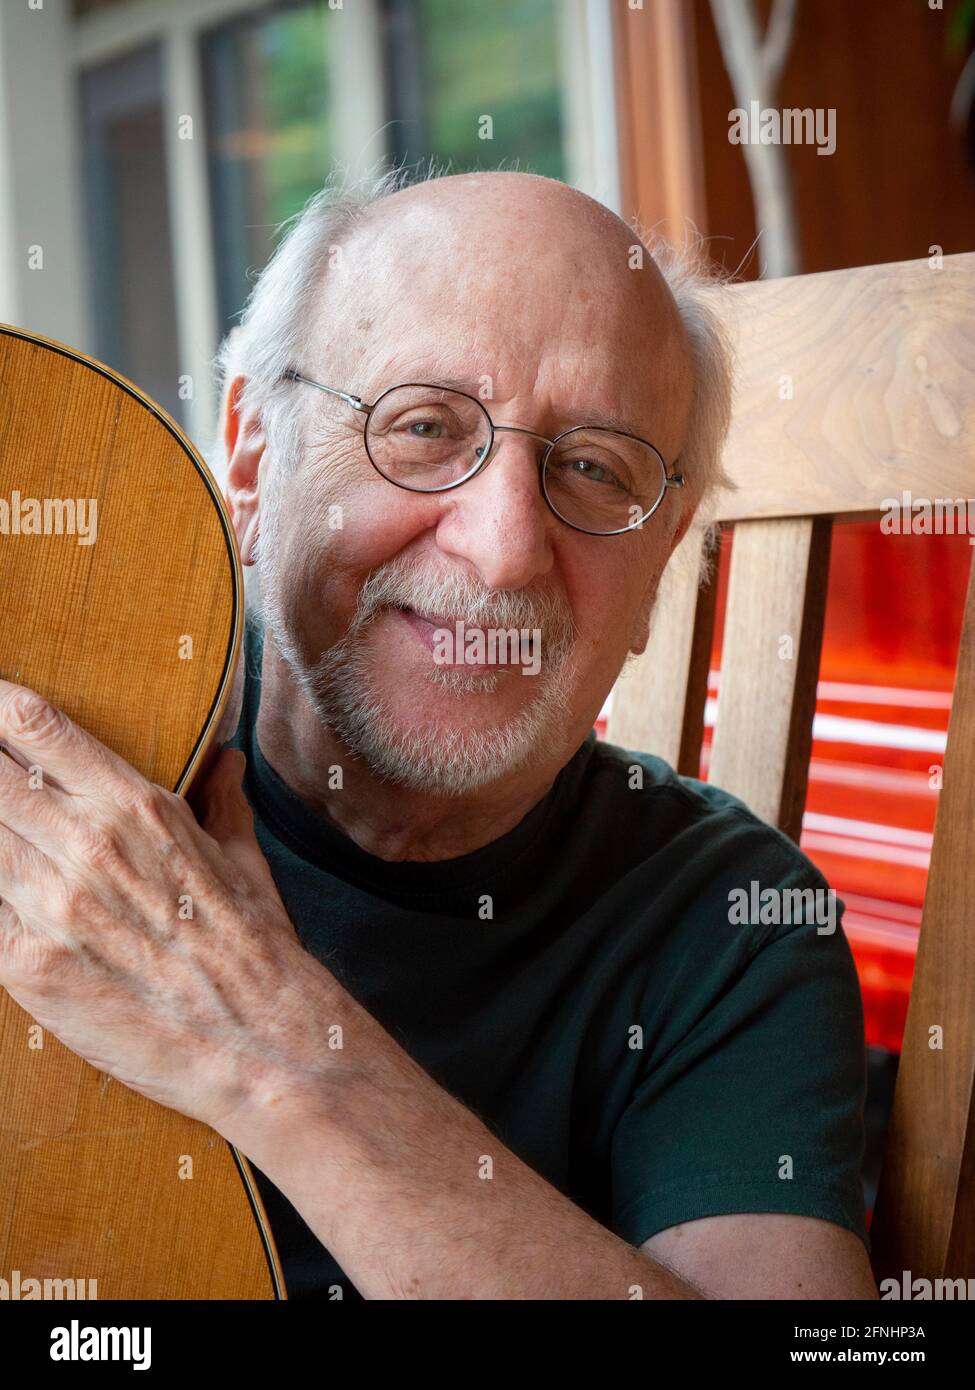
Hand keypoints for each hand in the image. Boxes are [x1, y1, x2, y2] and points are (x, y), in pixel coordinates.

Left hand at [0, 679, 324, 1138]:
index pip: (39, 729)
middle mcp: (87, 844)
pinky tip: (0, 896)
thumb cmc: (255, 950)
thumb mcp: (244, 861)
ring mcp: (51, 905)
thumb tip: (225, 759)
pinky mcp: (28, 966)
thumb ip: (222, 802)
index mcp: (138, 807)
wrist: (259, 1041)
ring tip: (3, 842)